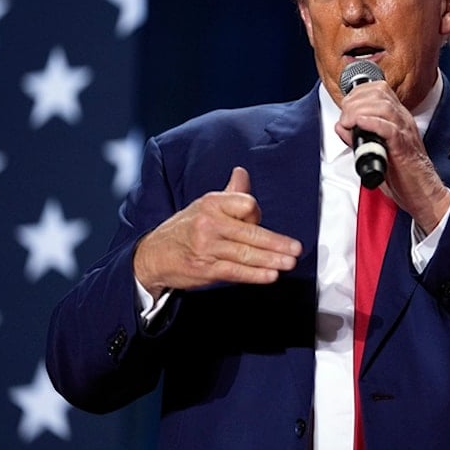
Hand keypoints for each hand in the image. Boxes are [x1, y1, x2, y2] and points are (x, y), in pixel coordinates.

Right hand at [133, 166, 301, 297]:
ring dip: (271, 260)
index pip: (245, 203)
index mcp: (212, 203)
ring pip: (246, 254)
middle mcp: (209, 223)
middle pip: (250, 232)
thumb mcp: (205, 205)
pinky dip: (255, 275)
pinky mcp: (206, 269)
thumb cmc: (185, 228)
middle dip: (276, 243)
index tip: (262, 221)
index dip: (257, 213)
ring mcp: (207, 247)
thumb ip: (231, 193)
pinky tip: (270, 275)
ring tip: (289, 263)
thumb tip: (243, 173)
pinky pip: (235, 271)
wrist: (153, 255)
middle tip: (295, 249)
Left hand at [335, 81, 449, 232]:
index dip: (358, 92)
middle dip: (356, 100)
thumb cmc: (403, 176)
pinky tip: (359, 124)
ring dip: (359, 110)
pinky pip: (388, 127)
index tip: (346, 105)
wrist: (423, 194)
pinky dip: (371, 123)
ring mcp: (405, 132)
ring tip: (348, 122)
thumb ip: (358, 137)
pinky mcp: (404, 147)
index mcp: (398, 118)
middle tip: (345, 115)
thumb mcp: (375, 150)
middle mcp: (403, 120)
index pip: (379, 89)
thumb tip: (341, 127)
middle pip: (379, 93)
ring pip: (383, 106)